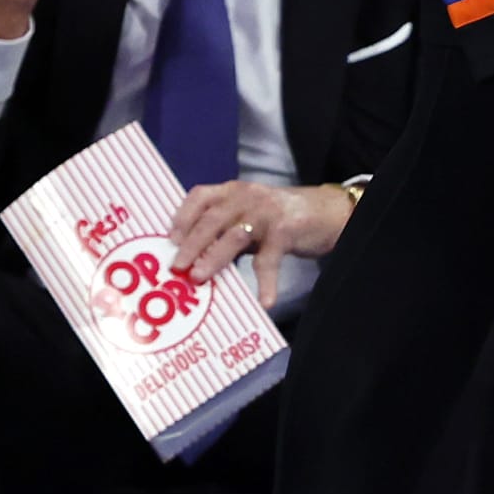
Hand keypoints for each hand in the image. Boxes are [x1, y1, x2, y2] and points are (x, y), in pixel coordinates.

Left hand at [169, 178, 354, 310]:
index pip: (200, 196)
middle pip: (212, 219)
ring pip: (234, 236)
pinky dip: (266, 283)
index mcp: (233, 191)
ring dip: (214, 257)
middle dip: (191, 243)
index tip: (168, 240)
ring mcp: (266, 213)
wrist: (326, 211)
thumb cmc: (279, 218)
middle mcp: (247, 197)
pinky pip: (270, 260)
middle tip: (176, 266)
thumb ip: (224, 229)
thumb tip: (191, 259)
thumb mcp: (248, 215)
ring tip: (199, 277)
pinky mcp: (286, 231)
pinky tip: (264, 302)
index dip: (181, 217)